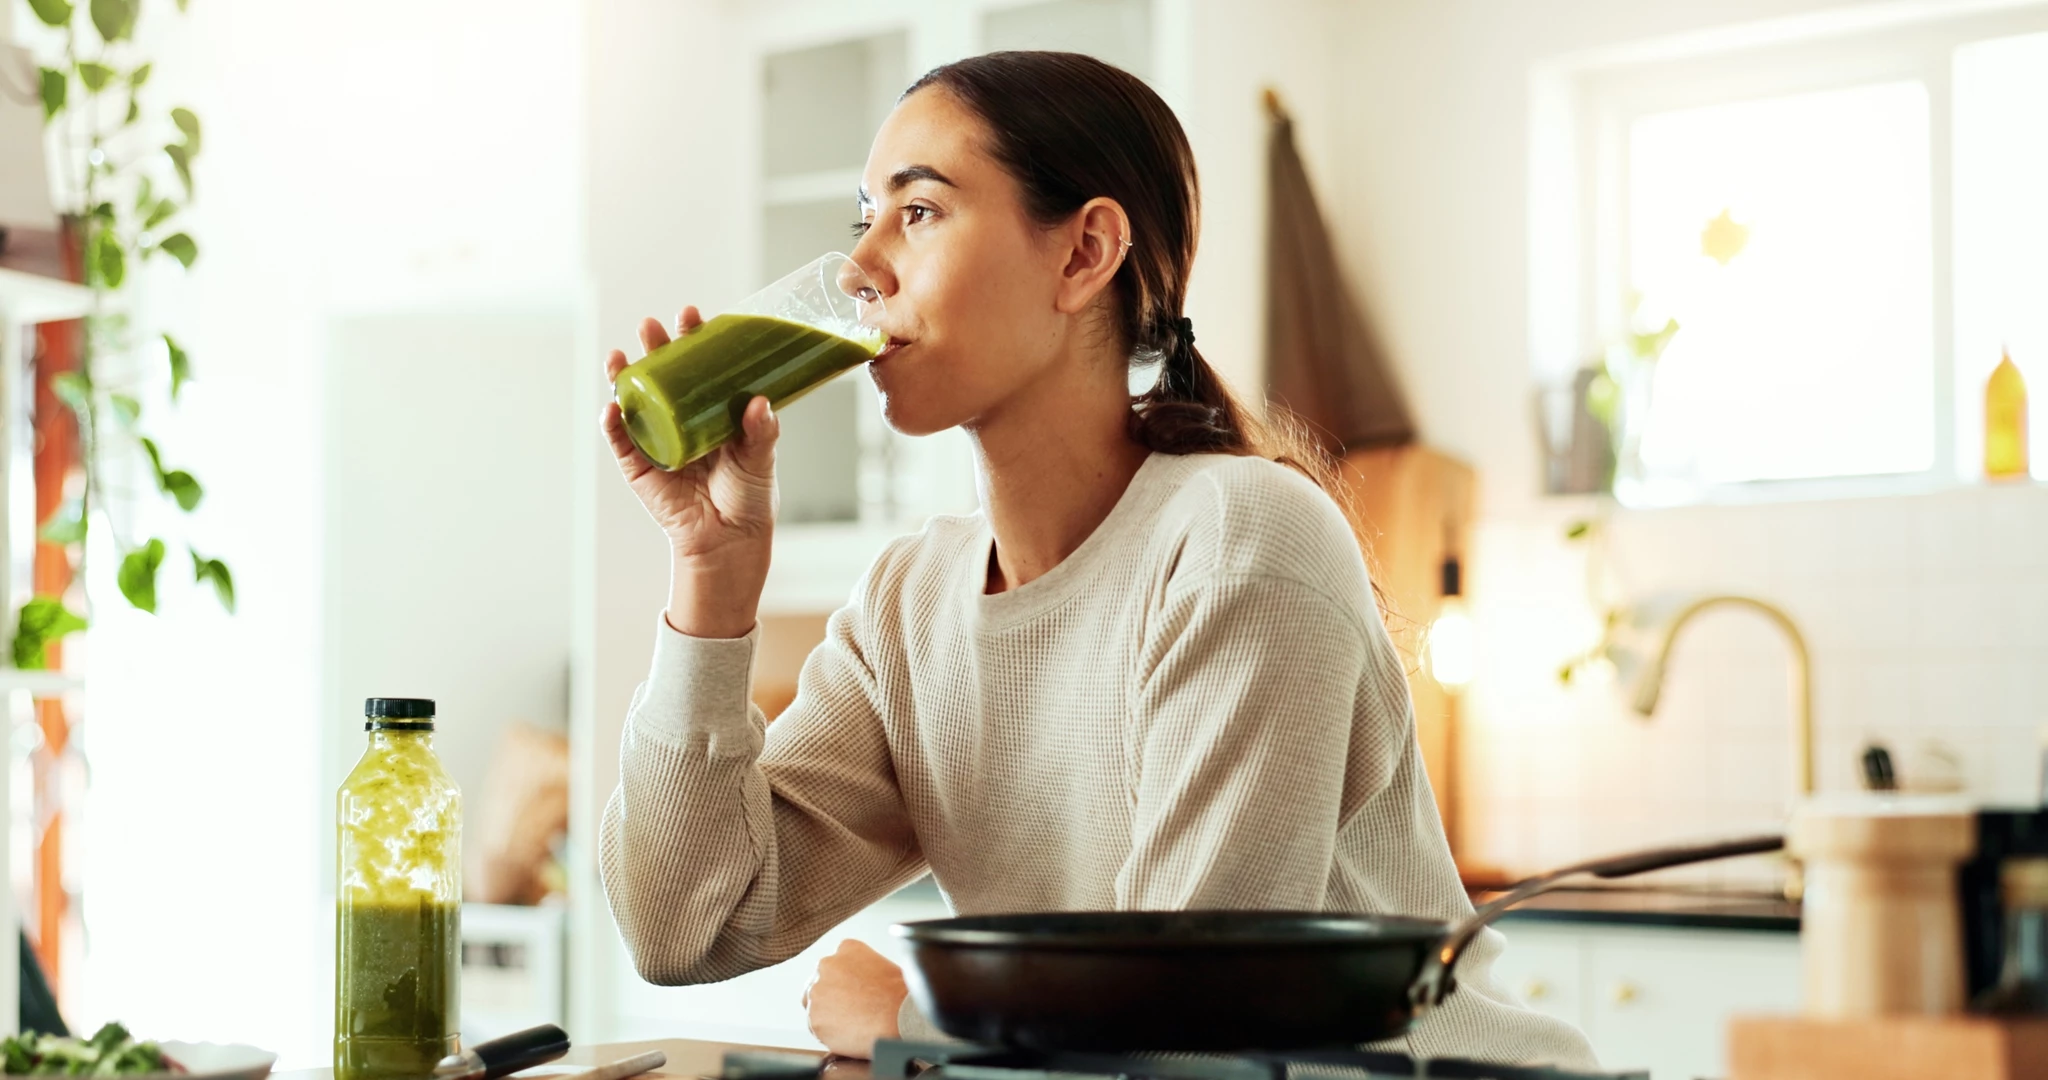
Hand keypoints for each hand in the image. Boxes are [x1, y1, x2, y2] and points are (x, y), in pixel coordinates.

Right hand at [600, 308, 779, 636]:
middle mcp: (680, 418)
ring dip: (622, 376)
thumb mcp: (761, 459)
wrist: (730, 541)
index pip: (699, 366)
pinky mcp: (638, 468)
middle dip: (654, 347)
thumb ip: (761, 431)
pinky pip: (620, 441)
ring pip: (634, 400)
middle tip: (653, 327)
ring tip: (619, 356)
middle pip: (661, 374)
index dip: (693, 339)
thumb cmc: (749, 497)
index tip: (694, 317)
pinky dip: (612, 423)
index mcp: (710, 409)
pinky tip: (612, 407)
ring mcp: (656, 440)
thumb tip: (758, 401)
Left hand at [801, 939, 906, 1058]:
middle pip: (818, 984)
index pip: (834, 966)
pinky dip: (829, 1033)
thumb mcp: (882, 966)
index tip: (851, 994)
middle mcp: (827, 965)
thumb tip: (854, 985)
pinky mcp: (814, 1018)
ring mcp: (817, 992)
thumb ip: (860, 970)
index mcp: (846, 949)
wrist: (901, 1016)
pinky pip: (817, 1028)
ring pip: (815, 1007)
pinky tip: (849, 1033)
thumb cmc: (899, 995)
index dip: (841, 983)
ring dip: (829, 1016)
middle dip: (830, 998)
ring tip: (853, 1024)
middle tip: (849, 1012)